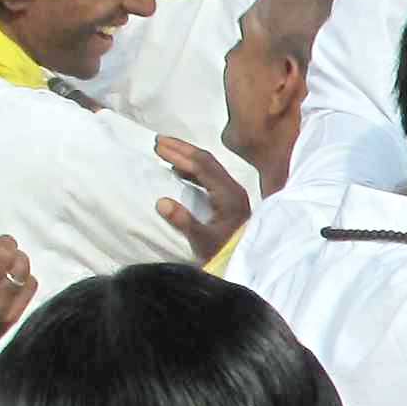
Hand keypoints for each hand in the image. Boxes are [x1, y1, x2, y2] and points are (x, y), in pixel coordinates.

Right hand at [151, 137, 248, 256]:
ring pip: (208, 167)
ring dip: (186, 157)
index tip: (158, 146)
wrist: (248, 265)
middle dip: (181, 149)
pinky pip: (209, 177)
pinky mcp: (229, 200)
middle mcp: (233, 189)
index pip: (201, 166)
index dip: (179, 154)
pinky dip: (192, 170)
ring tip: (164, 152)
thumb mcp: (203, 241)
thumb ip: (184, 221)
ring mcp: (232, 193)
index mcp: (228, 195)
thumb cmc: (226, 253)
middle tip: (158, 141)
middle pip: (206, 160)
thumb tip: (161, 201)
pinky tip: (179, 171)